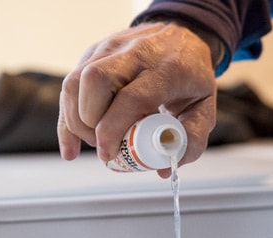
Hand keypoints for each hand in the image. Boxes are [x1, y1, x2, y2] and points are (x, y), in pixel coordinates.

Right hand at [57, 21, 218, 176]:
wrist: (182, 34)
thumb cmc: (190, 75)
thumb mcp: (205, 108)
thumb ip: (190, 140)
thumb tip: (162, 168)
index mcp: (167, 68)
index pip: (130, 98)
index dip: (112, 130)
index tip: (108, 154)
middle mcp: (135, 53)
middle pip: (95, 81)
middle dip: (90, 123)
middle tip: (103, 145)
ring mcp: (110, 49)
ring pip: (76, 81)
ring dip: (75, 119)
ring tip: (92, 140)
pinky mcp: (93, 52)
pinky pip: (70, 84)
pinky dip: (66, 117)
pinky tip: (70, 144)